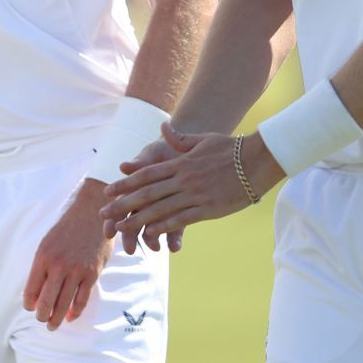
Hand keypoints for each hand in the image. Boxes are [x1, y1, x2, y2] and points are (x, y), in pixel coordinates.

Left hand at [22, 179, 112, 330]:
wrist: (91, 215)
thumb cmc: (66, 229)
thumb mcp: (47, 243)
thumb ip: (41, 266)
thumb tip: (36, 289)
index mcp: (42, 258)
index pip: (31, 289)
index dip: (29, 304)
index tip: (30, 309)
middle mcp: (58, 266)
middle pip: (46, 301)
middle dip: (42, 315)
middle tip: (41, 321)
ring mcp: (76, 271)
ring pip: (64, 303)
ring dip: (57, 318)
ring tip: (53, 326)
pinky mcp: (92, 274)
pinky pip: (82, 299)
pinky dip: (75, 311)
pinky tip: (70, 317)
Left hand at [102, 125, 280, 253]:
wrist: (258, 159)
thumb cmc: (231, 148)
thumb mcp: (202, 139)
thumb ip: (179, 139)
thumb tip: (162, 128)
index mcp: (179, 163)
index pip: (145, 174)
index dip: (125, 184)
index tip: (108, 191)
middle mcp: (183, 179)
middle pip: (146, 193)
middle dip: (122, 204)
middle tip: (103, 214)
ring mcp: (195, 194)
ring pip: (160, 209)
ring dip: (138, 220)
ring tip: (120, 229)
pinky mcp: (208, 209)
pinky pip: (181, 219)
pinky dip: (164, 227)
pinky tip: (150, 234)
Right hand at [107, 136, 185, 253]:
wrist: (188, 152)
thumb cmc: (165, 151)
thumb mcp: (153, 153)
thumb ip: (140, 162)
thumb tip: (124, 167)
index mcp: (136, 187)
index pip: (121, 205)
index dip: (113, 219)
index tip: (108, 233)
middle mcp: (147, 201)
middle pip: (134, 221)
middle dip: (131, 236)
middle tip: (130, 250)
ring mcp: (163, 208)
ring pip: (154, 227)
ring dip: (152, 240)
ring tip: (156, 249)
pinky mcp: (180, 212)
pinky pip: (176, 228)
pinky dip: (174, 238)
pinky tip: (175, 248)